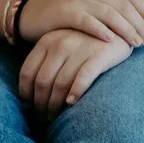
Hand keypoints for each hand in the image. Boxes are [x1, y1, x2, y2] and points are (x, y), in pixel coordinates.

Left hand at [17, 27, 132, 114]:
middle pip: (42, 81)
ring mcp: (80, 49)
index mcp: (47, 41)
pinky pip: (83, 78)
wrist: (118, 26)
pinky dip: (75, 93)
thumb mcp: (62, 43)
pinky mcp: (99, 55)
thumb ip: (47, 60)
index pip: (27, 72)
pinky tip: (71, 104)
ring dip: (55, 105)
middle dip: (40, 103)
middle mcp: (60, 44)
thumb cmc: (86, 40)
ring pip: (60, 84)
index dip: (25, 93)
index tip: (28, 106)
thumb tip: (31, 91)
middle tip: (43, 117)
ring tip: (55, 116)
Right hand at [21, 0, 143, 47]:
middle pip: (124, 5)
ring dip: (126, 30)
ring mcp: (79, 0)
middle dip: (139, 24)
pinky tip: (111, 41)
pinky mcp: (67, 13)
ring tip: (135, 44)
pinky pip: (88, 22)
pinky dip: (102, 31)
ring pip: (111, 14)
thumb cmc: (67, 6)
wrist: (34, 11)